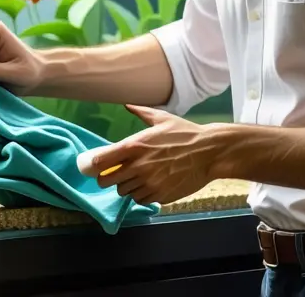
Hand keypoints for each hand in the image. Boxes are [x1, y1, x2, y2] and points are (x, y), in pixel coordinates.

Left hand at [91, 105, 219, 204]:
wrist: (210, 152)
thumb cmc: (186, 134)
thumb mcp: (162, 118)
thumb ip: (141, 112)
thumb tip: (127, 105)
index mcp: (134, 146)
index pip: (99, 162)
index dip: (93, 165)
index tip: (95, 165)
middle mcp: (138, 167)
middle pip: (106, 181)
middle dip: (109, 177)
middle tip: (117, 172)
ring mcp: (149, 184)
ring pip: (124, 192)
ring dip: (127, 186)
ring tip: (140, 176)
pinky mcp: (160, 196)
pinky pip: (141, 199)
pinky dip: (142, 194)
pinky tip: (151, 184)